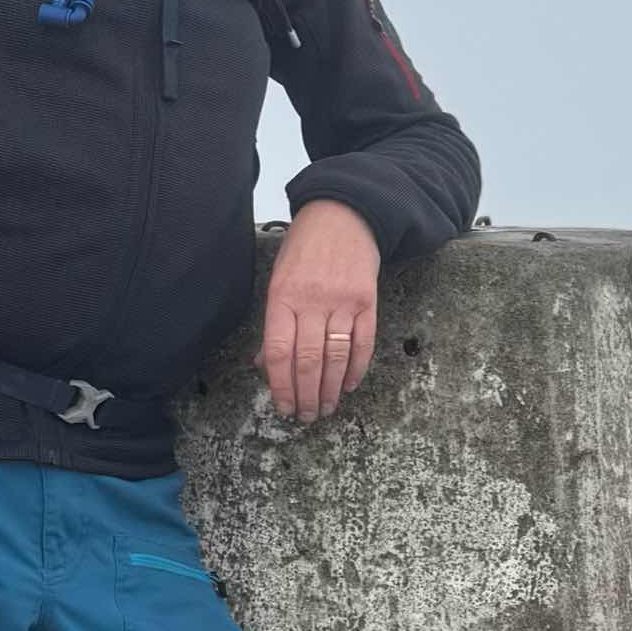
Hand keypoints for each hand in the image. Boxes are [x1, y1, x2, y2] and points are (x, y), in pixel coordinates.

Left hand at [259, 201, 379, 421]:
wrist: (344, 214)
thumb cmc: (304, 248)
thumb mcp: (278, 278)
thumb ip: (275, 323)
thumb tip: (264, 364)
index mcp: (282, 297)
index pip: (279, 352)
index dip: (280, 385)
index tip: (282, 406)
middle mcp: (312, 301)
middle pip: (307, 361)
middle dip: (305, 395)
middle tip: (305, 416)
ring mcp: (342, 302)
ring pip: (335, 357)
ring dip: (329, 389)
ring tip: (325, 409)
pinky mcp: (367, 301)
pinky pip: (363, 343)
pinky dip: (355, 369)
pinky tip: (348, 386)